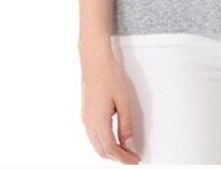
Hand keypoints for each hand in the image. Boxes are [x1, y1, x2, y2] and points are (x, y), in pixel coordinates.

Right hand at [80, 49, 141, 163]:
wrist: (95, 62)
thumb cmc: (109, 76)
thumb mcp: (123, 101)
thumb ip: (126, 124)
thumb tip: (128, 142)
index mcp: (98, 121)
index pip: (111, 149)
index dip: (124, 158)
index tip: (135, 160)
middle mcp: (89, 123)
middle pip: (102, 150)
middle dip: (118, 157)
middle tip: (132, 157)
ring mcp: (85, 118)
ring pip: (97, 145)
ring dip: (111, 151)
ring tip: (125, 150)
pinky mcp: (86, 113)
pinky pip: (93, 136)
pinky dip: (104, 143)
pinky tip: (113, 140)